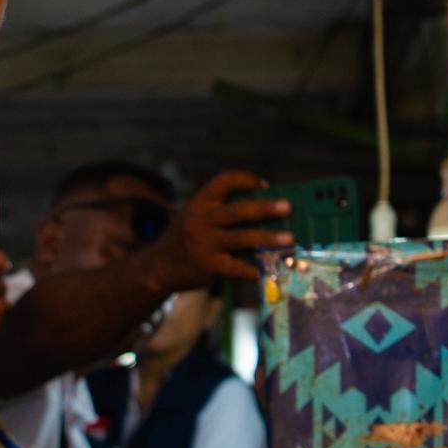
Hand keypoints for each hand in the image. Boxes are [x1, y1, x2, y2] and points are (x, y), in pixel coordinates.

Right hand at [154, 170, 293, 290]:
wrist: (158, 267)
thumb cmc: (188, 238)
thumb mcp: (196, 216)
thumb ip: (220, 211)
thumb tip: (267, 207)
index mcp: (199, 202)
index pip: (223, 181)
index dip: (245, 179)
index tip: (263, 184)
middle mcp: (201, 220)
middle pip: (238, 210)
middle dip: (265, 208)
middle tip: (287, 207)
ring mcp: (204, 244)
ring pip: (242, 238)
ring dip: (268, 238)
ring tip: (289, 239)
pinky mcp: (208, 266)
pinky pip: (237, 267)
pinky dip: (253, 268)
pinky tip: (267, 268)